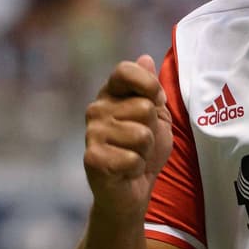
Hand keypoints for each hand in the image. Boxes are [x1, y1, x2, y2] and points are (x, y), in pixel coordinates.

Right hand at [83, 55, 172, 221]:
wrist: (132, 190)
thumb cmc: (144, 151)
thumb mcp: (156, 117)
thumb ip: (151, 90)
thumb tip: (145, 57)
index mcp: (111, 95)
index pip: (125, 71)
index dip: (148, 84)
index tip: (156, 100)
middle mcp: (97, 109)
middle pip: (143, 107)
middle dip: (153, 130)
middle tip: (142, 143)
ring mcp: (92, 133)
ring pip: (141, 134)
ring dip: (146, 151)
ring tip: (134, 155)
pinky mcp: (92, 158)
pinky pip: (133, 158)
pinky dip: (137, 167)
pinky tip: (126, 170)